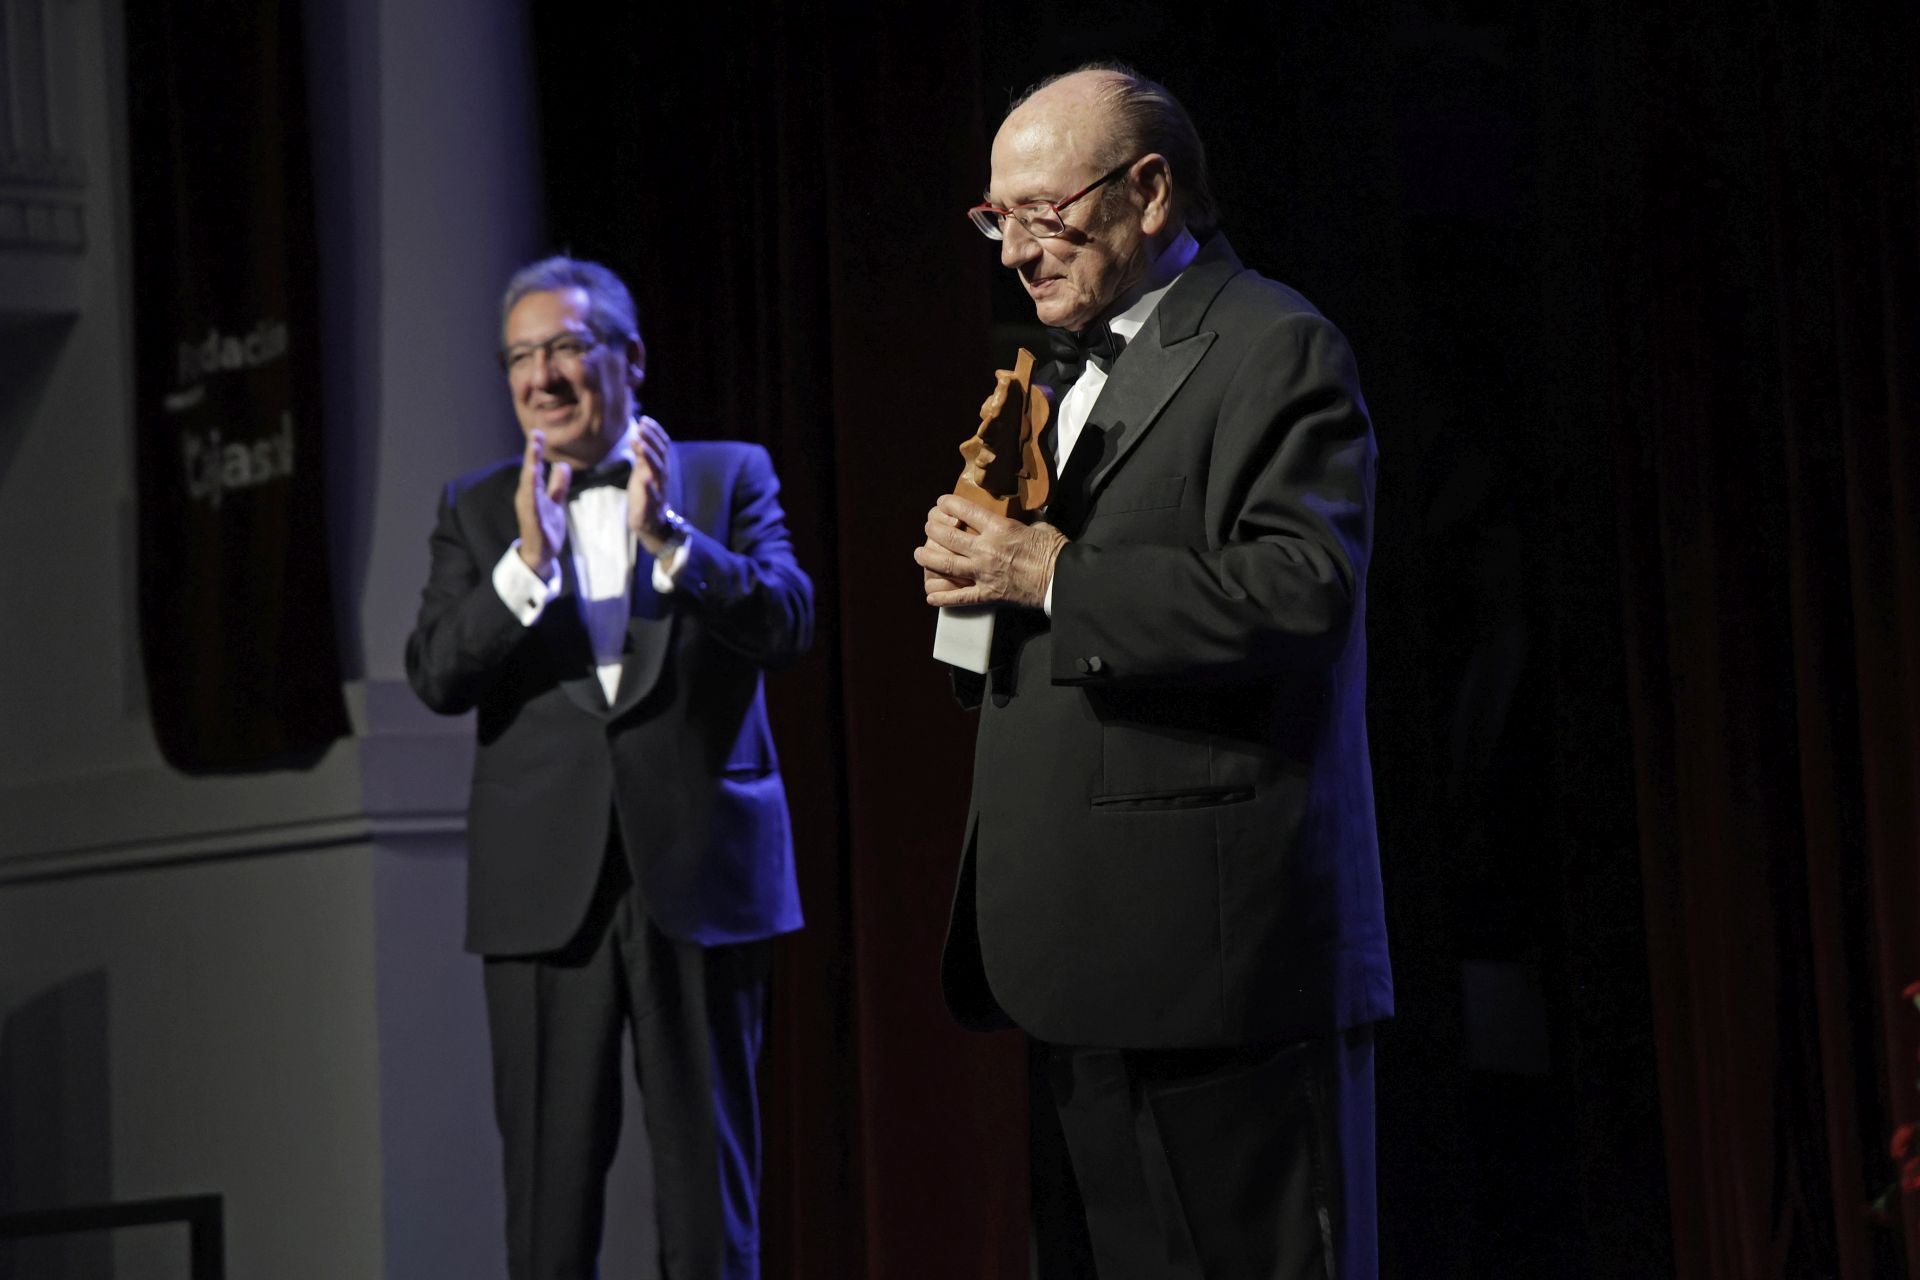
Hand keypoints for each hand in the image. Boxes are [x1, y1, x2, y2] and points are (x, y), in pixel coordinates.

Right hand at [514, 430, 569, 573]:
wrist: (542, 553)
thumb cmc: (546, 527)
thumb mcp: (556, 502)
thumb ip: (558, 485)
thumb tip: (562, 465)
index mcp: (533, 491)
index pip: (535, 467)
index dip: (536, 450)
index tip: (538, 432)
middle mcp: (528, 496)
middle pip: (530, 470)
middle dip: (532, 452)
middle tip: (535, 434)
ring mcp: (528, 507)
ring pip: (529, 483)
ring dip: (531, 466)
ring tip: (534, 450)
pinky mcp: (532, 519)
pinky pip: (532, 502)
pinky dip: (532, 489)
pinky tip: (533, 478)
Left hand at [627, 415, 676, 554]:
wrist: (650, 521)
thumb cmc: (645, 493)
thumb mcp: (642, 471)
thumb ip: (641, 455)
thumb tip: (637, 435)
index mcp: (660, 467)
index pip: (662, 446)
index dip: (655, 432)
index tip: (645, 420)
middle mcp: (662, 477)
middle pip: (661, 455)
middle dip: (652, 440)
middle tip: (642, 427)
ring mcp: (658, 490)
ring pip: (658, 471)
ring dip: (650, 456)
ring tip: (640, 444)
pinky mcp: (651, 505)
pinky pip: (652, 495)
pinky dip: (649, 487)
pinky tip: (643, 478)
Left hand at [915, 494, 1067, 608]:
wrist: (1061, 579)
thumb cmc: (1054, 551)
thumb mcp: (1039, 526)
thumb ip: (1024, 522)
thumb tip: (1023, 516)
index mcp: (999, 528)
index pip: (966, 511)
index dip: (949, 504)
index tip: (942, 502)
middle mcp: (986, 549)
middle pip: (949, 537)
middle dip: (933, 529)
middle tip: (928, 526)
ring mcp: (983, 573)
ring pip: (946, 564)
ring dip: (928, 557)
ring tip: (919, 553)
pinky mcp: (987, 594)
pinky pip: (960, 597)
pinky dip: (944, 598)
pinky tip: (931, 597)